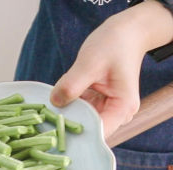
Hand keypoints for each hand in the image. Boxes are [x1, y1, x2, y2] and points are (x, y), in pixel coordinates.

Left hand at [50, 3, 172, 137]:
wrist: (126, 33)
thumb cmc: (113, 45)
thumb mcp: (89, 63)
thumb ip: (71, 85)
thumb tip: (54, 103)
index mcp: (122, 108)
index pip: (98, 133)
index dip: (76, 133)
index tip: (53, 129)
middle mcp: (119, 114)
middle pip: (90, 129)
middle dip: (69, 123)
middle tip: (45, 118)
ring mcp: (110, 109)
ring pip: (83, 120)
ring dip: (68, 113)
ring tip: (51, 105)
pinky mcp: (101, 103)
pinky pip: (82, 110)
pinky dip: (71, 104)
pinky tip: (59, 97)